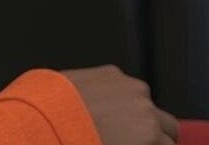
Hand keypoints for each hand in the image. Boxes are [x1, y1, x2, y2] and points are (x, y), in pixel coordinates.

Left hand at [61, 66, 177, 144]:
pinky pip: (123, 87)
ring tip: (113, 124)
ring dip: (139, 113)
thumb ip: (131, 142)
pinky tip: (97, 105)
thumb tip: (130, 140)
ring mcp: (128, 86)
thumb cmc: (72, 141)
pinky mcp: (110, 72)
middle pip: (168, 126)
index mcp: (149, 134)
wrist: (40, 118)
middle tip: (135, 140)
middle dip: (157, 135)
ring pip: (146, 103)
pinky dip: (118, 96)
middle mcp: (145, 107)